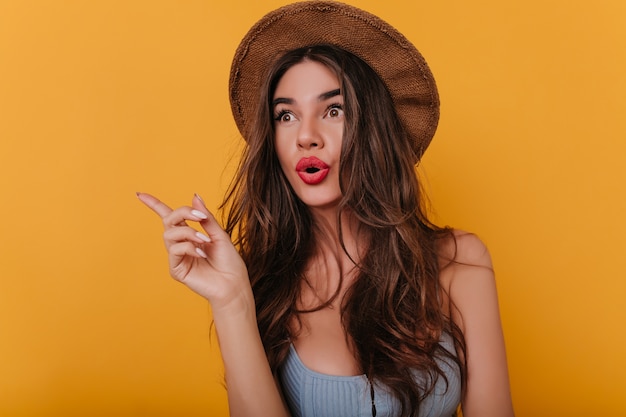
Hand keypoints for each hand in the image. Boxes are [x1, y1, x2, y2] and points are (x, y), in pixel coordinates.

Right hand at [137, 192, 252, 313]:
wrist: (233, 284)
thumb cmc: (229, 261)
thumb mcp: (219, 234)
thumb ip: (206, 218)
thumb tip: (195, 196)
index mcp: (190, 234)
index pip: (169, 216)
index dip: (154, 205)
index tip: (140, 194)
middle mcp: (181, 244)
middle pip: (169, 220)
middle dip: (183, 213)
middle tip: (200, 217)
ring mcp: (178, 257)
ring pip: (170, 234)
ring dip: (189, 233)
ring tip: (205, 241)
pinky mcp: (177, 270)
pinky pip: (175, 250)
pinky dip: (189, 247)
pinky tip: (202, 254)